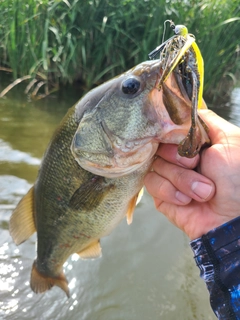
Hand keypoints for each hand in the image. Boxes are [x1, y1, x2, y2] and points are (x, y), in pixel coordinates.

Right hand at [144, 110, 239, 239]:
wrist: (234, 218)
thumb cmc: (238, 178)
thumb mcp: (230, 139)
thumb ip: (206, 119)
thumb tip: (184, 108)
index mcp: (193, 142)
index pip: (168, 127)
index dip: (173, 132)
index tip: (185, 141)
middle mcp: (179, 156)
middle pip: (159, 144)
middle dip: (179, 157)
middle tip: (197, 165)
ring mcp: (169, 175)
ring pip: (155, 164)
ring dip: (181, 179)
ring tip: (203, 192)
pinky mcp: (160, 194)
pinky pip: (151, 183)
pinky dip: (171, 191)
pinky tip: (187, 200)